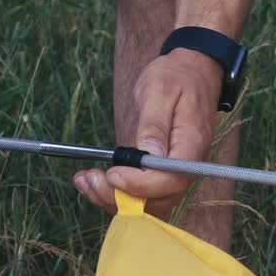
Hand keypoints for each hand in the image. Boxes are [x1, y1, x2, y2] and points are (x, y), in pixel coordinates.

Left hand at [74, 48, 221, 216]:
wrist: (192, 73)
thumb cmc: (177, 77)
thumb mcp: (161, 90)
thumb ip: (154, 123)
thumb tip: (149, 154)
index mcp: (192, 145)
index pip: (171, 179)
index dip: (140, 184)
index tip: (112, 174)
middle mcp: (187, 166)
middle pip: (158, 199)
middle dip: (120, 196)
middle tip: (90, 180)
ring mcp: (175, 172)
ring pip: (147, 203)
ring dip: (113, 199)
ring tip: (84, 181)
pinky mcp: (162, 173)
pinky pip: (142, 194)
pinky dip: (115, 193)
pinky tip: (92, 181)